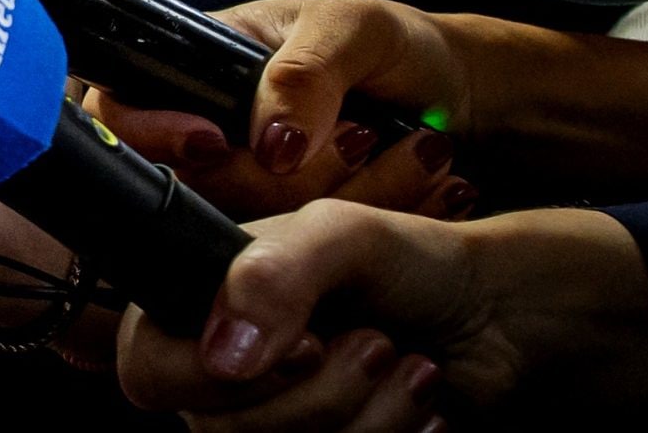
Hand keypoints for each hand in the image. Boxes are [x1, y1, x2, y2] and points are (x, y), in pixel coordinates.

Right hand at [87, 0, 472, 219]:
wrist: (455, 95)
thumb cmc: (394, 44)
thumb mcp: (355, 29)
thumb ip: (304, 72)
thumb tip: (268, 146)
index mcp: (193, 71)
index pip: (119, 107)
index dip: (151, 133)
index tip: (214, 141)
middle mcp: (205, 136)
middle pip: (187, 185)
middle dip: (279, 175)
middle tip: (358, 134)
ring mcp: (244, 191)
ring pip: (244, 227)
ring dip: (336, 197)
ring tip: (399, 151)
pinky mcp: (286, 234)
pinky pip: (297, 253)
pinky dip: (362, 224)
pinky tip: (419, 190)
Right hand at [116, 202, 647, 423]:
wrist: (498, 318)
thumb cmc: (413, 262)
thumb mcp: (338, 235)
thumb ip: (271, 275)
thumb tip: (220, 353)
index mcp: (198, 309)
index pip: (149, 370)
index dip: (214, 375)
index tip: (300, 344)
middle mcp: (225, 376)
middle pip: (226, 430)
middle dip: (323, 393)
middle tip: (371, 341)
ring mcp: (276, 425)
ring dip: (371, 417)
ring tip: (405, 366)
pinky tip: (419, 407)